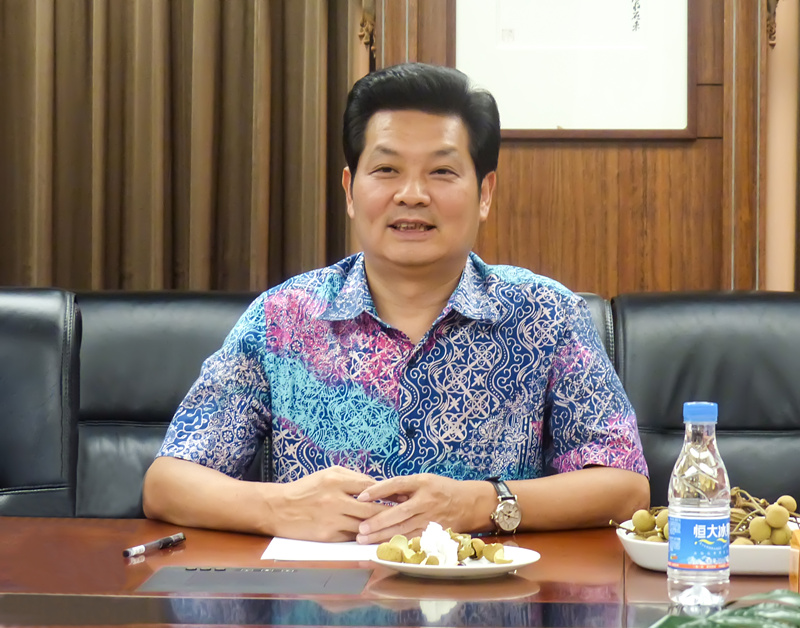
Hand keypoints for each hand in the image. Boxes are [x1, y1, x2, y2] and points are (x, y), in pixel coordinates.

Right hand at [267, 466, 390, 541]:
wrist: (278, 508)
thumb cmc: (305, 489)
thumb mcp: (327, 474)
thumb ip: (352, 478)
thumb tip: (376, 487)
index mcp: (336, 480)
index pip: (371, 487)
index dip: (388, 493)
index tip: (402, 497)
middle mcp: (335, 499)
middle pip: (372, 510)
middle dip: (390, 513)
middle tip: (405, 515)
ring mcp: (331, 519)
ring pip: (364, 526)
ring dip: (379, 528)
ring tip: (395, 528)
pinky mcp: (327, 536)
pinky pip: (352, 538)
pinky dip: (363, 537)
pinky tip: (374, 537)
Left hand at [354, 474, 492, 543]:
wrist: (470, 504)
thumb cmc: (442, 490)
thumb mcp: (424, 481)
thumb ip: (403, 488)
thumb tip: (377, 493)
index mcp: (422, 483)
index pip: (396, 484)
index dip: (378, 490)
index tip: (360, 496)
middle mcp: (426, 500)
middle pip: (399, 512)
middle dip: (378, 521)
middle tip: (359, 528)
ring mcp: (431, 518)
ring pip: (403, 529)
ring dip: (382, 535)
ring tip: (364, 539)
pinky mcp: (433, 532)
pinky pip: (412, 538)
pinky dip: (396, 542)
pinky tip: (382, 546)